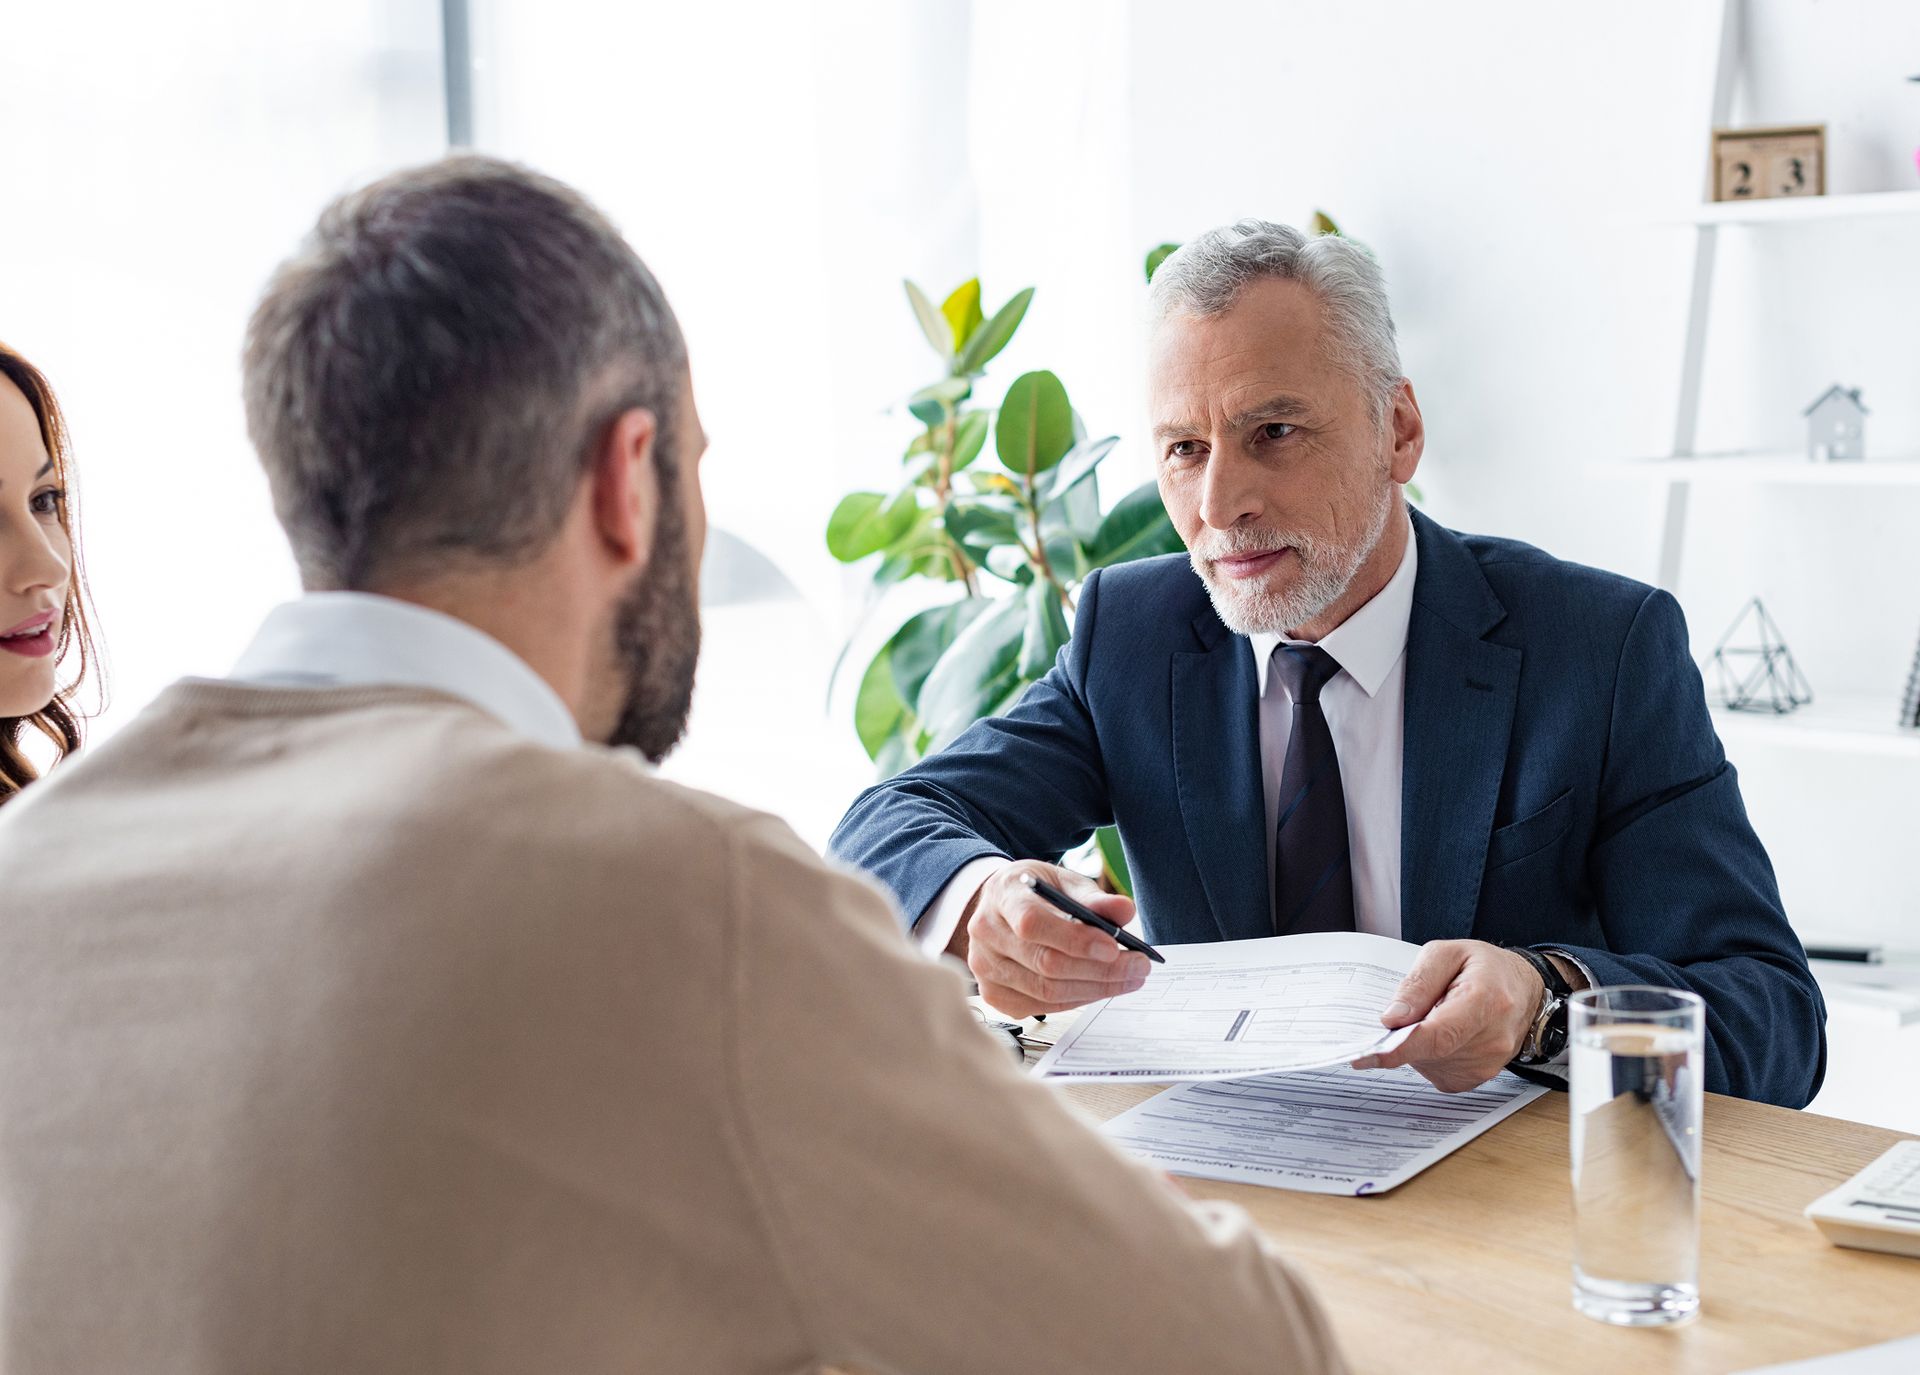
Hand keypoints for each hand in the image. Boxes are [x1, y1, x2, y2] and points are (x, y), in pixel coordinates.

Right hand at [963, 860, 1150, 1018]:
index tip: (1114, 947)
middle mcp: (986, 934)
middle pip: (1045, 964)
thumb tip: (1126, 912)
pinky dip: (1077, 1000)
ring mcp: (985, 968)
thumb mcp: (1063, 882)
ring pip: (1046, 992)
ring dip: (1095, 989)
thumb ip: (1094, 897)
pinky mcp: (994, 995)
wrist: (1000, 906)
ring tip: (1128, 978)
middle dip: (1100, 970)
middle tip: (1138, 967)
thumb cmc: (1036, 893)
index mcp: (1002, 896)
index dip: (1075, 940)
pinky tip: (1099, 987)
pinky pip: (1042, 1007)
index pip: (1032, 923)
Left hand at [1350, 939, 1542, 1092]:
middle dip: (1404, 1035)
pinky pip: (1437, 1071)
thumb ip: (1418, 983)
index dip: (1398, 1049)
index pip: (1437, 1036)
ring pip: (1428, 1063)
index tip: (1365, 1056)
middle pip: (1427, 1051)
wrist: (1524, 989)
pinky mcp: (1479, 1077)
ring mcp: (1488, 1063)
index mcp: (1486, 1000)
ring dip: (1418, 1044)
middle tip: (1407, 1011)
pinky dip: (1428, 1055)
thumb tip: (1392, 1019)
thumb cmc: (1485, 967)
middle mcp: (1492, 1039)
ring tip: (1436, 1015)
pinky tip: (1442, 1033)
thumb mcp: (1446, 953)